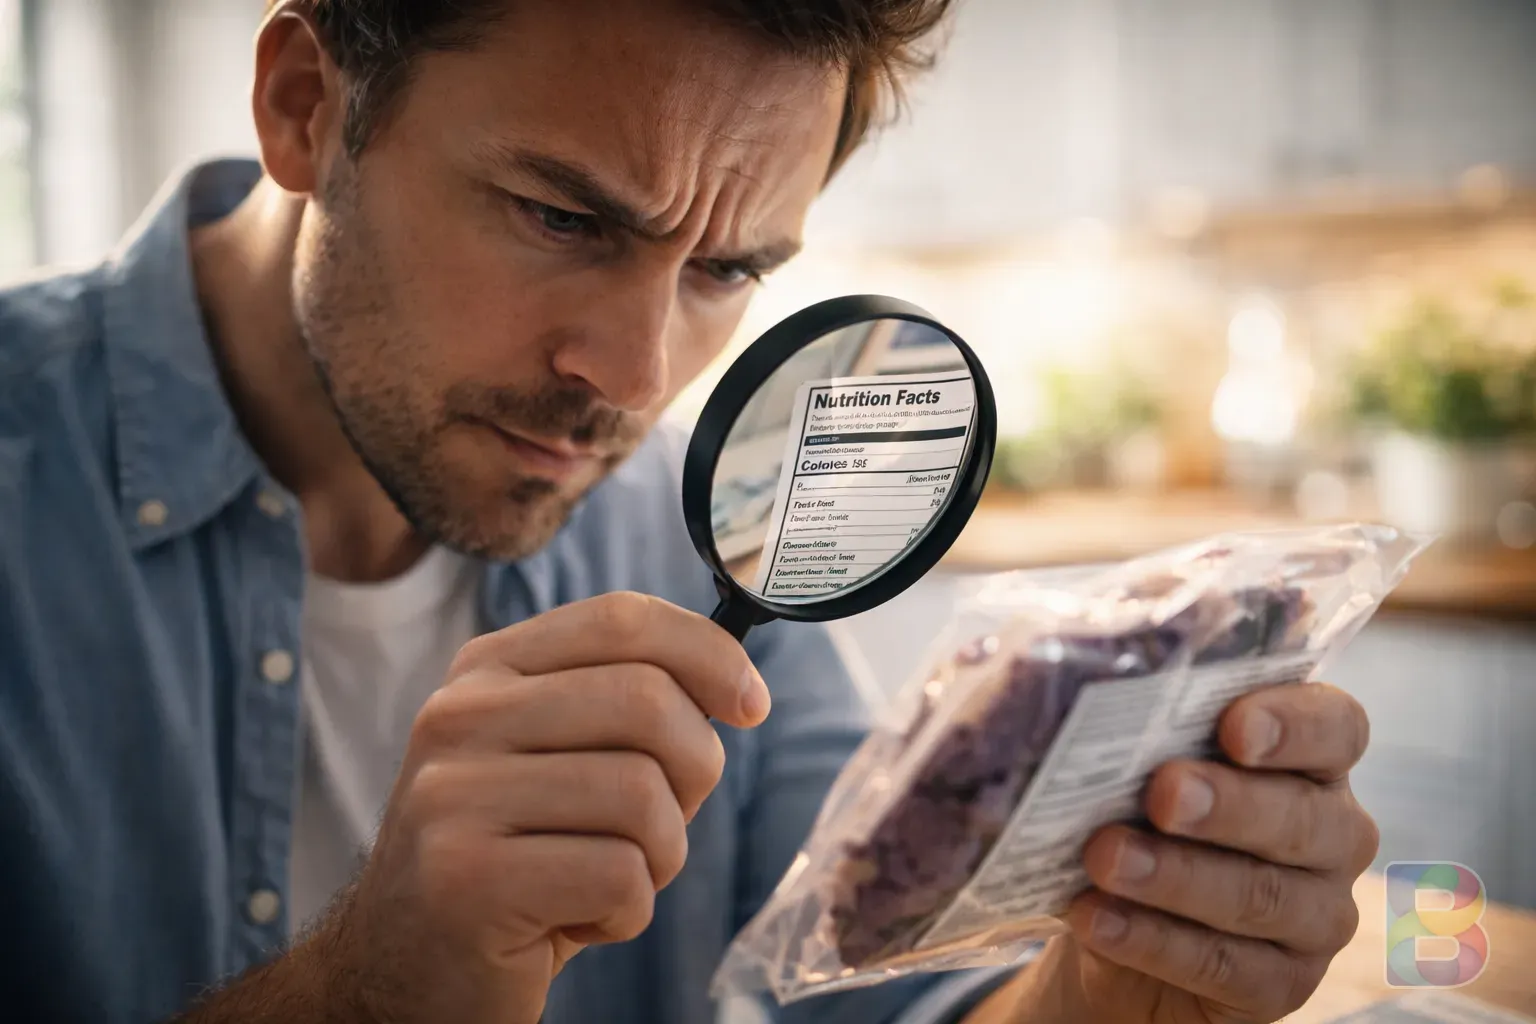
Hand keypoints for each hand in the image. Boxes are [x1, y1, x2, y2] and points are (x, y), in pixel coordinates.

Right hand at [312, 592, 770, 1023]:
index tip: (750, 704)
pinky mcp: (466, 880)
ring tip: (612, 878)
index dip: (708, 653)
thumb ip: (622, 707)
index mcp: (486, 672)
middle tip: (664, 824)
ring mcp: (454, 796)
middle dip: (694, 770)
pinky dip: (628, 911)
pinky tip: (580, 920)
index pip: (620, 620)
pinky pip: (619, 875)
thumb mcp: (555, 759)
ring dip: (660, 854)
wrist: (403, 971)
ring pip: (642, 794)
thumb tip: (738, 688)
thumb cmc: (515, 859)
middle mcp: (460, 718)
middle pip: (646, 701)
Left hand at [978, 682, 1377, 1023]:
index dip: (1294, 723)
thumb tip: (1116, 618)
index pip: (1336, 725)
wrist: (1101, 916)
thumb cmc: (1121, 803)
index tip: (1233, 725)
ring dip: (1177, 876)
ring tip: (1102, 857)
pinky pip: (1229, 966)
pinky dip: (1156, 942)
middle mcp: (1331, 831)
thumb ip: (1141, 681)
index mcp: (1307, 754)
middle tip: (1160, 792)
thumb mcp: (1122, 743)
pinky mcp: (1281, 985)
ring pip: (1262, 896)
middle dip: (1228, 803)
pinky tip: (1097, 919)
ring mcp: (1316, 914)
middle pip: (1302, 816)